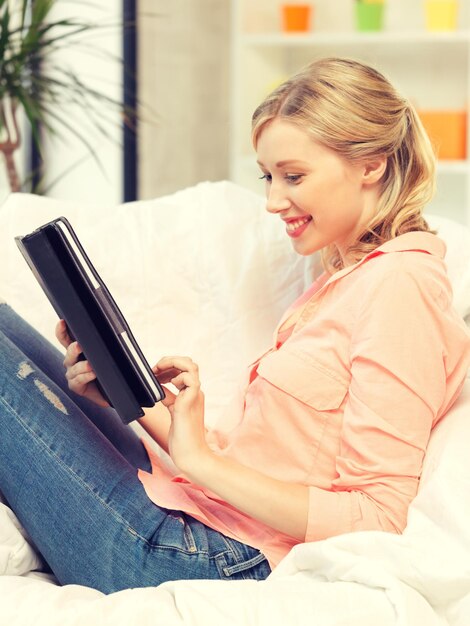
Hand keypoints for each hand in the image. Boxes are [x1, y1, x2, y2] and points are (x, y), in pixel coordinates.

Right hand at [55, 320, 108, 407]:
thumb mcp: (104, 355)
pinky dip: (86, 376)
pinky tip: (93, 374)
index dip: (61, 331)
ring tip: (90, 365)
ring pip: (74, 368)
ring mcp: (71, 374)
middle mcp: (71, 362)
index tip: (62, 322)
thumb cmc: (107, 369)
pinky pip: (78, 380)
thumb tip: (112, 330)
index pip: (65, 339)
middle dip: (73, 349)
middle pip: (69, 353)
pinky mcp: (75, 386)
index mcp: (76, 351)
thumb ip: (101, 344)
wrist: (112, 389)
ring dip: (82, 366)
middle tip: (79, 345)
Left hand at [153, 356, 210, 473]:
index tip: (155, 372)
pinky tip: (168, 385)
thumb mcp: (173, 411)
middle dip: (170, 360)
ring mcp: (194, 397)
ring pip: (191, 366)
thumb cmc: (184, 438)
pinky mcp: (188, 404)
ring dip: (173, 363)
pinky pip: (190, 381)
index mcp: (191, 394)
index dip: (169, 366)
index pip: (184, 369)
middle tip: (155, 369)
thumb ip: (170, 398)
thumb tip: (160, 386)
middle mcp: (195, 393)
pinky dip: (178, 377)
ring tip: (159, 370)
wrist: (192, 456)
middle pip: (189, 363)